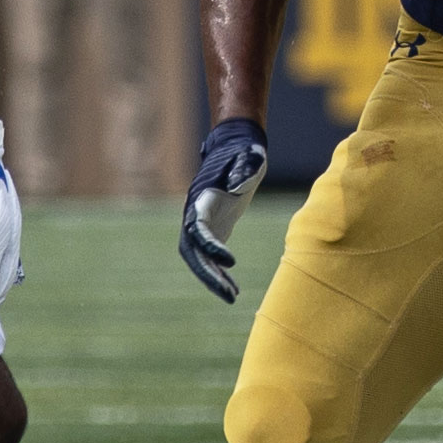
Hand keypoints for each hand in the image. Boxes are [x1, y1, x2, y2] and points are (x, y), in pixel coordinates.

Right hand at [178, 115, 268, 301]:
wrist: (237, 145)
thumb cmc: (245, 151)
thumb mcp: (249, 156)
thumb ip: (244, 167)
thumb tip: (238, 185)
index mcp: (202, 198)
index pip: (198, 229)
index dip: (210, 247)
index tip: (231, 262)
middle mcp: (196, 213)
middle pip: (193, 251)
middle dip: (207, 274)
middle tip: (228, 294)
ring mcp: (203, 221)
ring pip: (199, 258)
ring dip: (213, 278)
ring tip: (232, 296)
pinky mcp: (214, 226)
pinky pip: (210, 256)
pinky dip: (219, 272)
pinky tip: (234, 288)